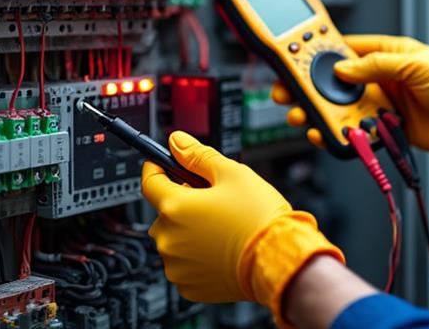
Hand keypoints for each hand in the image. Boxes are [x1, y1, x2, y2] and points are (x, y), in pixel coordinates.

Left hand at [142, 131, 343, 323]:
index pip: (149, 182)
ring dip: (187, 231)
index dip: (156, 168)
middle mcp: (168, 238)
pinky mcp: (188, 286)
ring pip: (173, 239)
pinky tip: (219, 249)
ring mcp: (176, 265)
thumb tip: (177, 142)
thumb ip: (198, 155)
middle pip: (164, 212)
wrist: (279, 260)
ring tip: (220, 227)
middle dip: (181, 203)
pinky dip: (195, 256)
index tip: (163, 164)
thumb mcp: (232, 173)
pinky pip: (183, 264)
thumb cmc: (259, 218)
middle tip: (211, 200)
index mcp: (175, 206)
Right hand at [273, 35, 428, 175]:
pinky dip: (337, 132)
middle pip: (335, 80)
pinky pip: (353, 128)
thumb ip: (377, 66)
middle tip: (285, 92)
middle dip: (308, 86)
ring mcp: (380, 103)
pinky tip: (323, 133)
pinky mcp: (383, 127)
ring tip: (299, 116)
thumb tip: (342, 68)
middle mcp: (380, 77)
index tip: (294, 57)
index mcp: (387, 54)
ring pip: (339, 106)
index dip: (320, 52)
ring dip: (318, 111)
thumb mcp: (416, 66)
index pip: (346, 48)